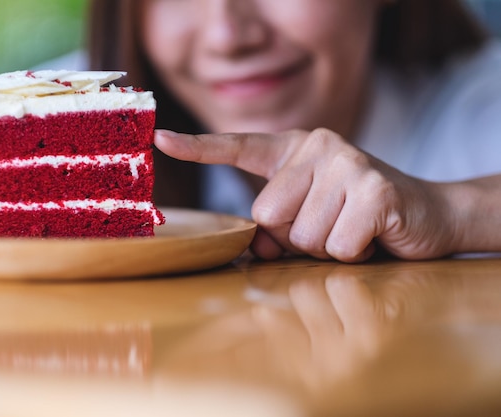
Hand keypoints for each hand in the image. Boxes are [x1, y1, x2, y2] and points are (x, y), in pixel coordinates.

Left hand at [155, 128, 458, 261]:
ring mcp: (348, 163)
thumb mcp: (309, 218)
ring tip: (352, 229)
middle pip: (266, 214)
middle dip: (294, 236)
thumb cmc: (356, 216)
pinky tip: (372, 235)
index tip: (160, 140)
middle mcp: (319, 145)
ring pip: (301, 236)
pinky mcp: (374, 188)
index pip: (239, 145)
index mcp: (295, 148)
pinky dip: (352, 253)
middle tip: (330, 225)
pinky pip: (336, 245)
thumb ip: (276, 227)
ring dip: (325, 247)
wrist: (427, 213)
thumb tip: (254, 245)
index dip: (198, 146)